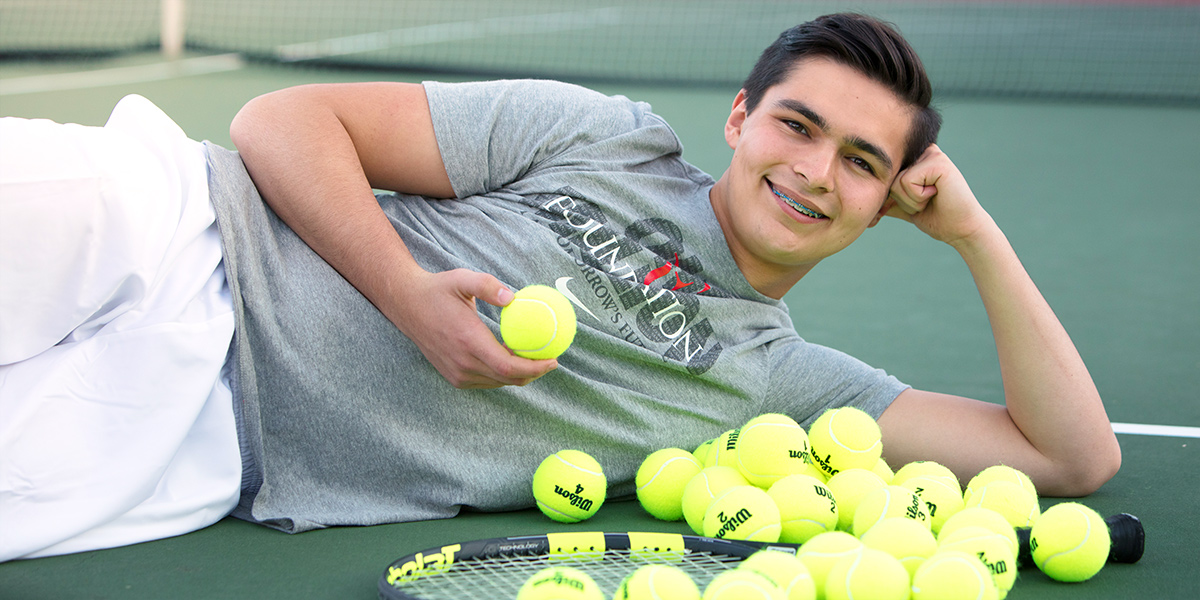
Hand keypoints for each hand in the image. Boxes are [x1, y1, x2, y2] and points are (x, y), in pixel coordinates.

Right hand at [389, 268, 558, 388]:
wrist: (407, 305)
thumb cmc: (438, 290)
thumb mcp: (462, 278)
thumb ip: (488, 285)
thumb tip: (514, 297)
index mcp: (468, 342)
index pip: (508, 366)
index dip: (535, 368)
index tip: (554, 359)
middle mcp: (462, 363)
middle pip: (508, 379)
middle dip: (534, 373)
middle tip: (550, 358)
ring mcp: (457, 373)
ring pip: (498, 383)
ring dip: (519, 375)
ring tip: (535, 359)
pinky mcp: (454, 377)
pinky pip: (486, 381)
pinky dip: (502, 374)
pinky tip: (512, 359)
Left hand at [885, 144, 996, 247]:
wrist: (960, 229)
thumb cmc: (935, 217)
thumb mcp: (903, 204)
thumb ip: (885, 196)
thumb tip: (857, 196)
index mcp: (914, 158)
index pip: (884, 176)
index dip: (892, 197)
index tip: (917, 204)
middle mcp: (922, 151)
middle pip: (888, 179)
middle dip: (902, 200)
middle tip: (926, 201)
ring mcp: (930, 153)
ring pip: (896, 182)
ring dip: (912, 201)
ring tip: (932, 198)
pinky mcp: (937, 161)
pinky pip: (907, 182)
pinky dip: (918, 197)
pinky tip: (937, 194)